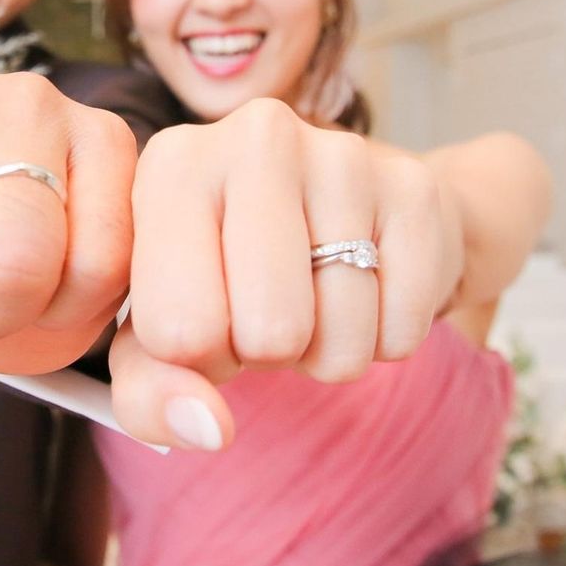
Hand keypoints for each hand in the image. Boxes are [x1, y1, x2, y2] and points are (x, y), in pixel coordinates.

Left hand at [110, 98, 452, 448]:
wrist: (343, 222)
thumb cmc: (227, 279)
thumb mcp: (159, 334)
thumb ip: (148, 392)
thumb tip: (207, 428)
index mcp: (171, 166)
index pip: (177, 329)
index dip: (197, 358)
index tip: (205, 322)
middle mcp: (254, 137)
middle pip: (269, 334)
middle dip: (267, 355)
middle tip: (265, 313)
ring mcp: (342, 154)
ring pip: (340, 339)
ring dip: (326, 353)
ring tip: (312, 300)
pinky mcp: (416, 188)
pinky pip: (402, 332)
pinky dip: (382, 341)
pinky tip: (362, 290)